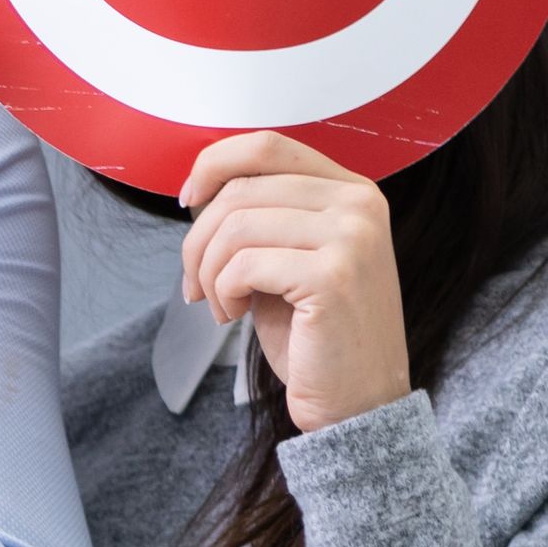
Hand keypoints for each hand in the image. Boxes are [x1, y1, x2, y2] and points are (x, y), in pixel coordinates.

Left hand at [177, 132, 411, 427]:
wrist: (356, 401)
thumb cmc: (313, 333)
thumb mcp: (285, 257)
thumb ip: (260, 215)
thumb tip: (199, 189)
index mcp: (350, 191)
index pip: (266, 145)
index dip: (213, 165)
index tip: (188, 201)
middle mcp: (359, 204)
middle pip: (241, 188)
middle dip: (198, 239)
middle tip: (196, 283)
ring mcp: (352, 236)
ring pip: (236, 226)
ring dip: (208, 271)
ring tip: (221, 303)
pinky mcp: (335, 275)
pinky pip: (243, 264)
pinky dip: (222, 291)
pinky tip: (235, 314)